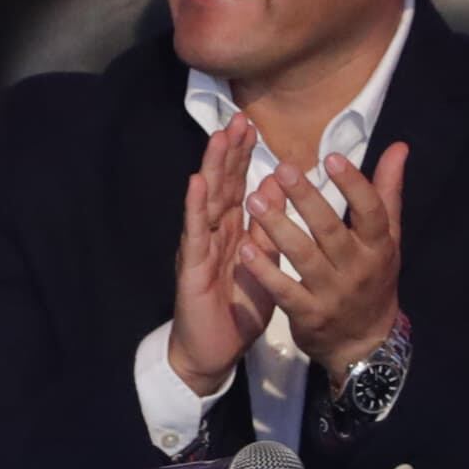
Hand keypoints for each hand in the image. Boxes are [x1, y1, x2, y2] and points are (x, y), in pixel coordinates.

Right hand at [168, 116, 269, 391]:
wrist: (212, 350)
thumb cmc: (235, 308)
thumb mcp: (262, 264)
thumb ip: (268, 228)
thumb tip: (276, 187)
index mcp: (232, 231)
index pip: (237, 186)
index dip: (243, 156)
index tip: (251, 125)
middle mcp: (213, 232)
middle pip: (221, 185)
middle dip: (229, 151)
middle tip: (238, 117)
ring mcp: (200, 246)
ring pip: (207, 201)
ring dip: (212, 168)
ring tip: (218, 138)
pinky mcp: (193, 266)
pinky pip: (195, 233)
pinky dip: (195, 206)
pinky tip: (197, 184)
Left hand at [251, 143, 408, 377]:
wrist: (365, 342)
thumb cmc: (373, 278)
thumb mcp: (387, 239)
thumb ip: (387, 192)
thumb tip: (398, 147)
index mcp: (378, 247)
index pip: (372, 213)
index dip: (354, 186)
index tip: (331, 157)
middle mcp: (357, 269)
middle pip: (332, 231)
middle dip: (307, 200)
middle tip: (282, 168)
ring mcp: (332, 293)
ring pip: (304, 257)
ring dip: (278, 228)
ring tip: (253, 199)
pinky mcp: (308, 314)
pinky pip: (284, 291)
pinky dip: (265, 271)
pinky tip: (244, 249)